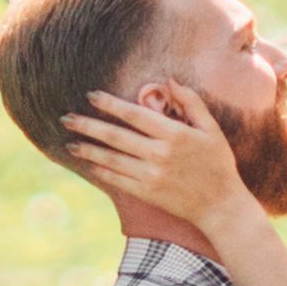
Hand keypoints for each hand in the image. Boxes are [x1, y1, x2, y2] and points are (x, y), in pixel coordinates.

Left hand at [62, 80, 248, 223]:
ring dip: (88, 149)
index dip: (110, 104)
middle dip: (88, 126)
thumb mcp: (212, 129)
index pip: (134, 115)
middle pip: (116, 136)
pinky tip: (87, 163)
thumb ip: (192, 102)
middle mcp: (159, 154)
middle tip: (66, 118)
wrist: (221, 205)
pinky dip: (100, 170)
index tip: (91, 96)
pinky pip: (117, 179)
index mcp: (175, 134)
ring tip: (70, 142)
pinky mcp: (146, 193)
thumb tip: (171, 80)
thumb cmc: (218, 164)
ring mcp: (151, 176)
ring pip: (112, 159)